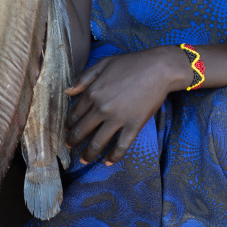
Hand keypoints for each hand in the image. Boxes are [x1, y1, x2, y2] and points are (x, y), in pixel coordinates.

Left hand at [65, 47, 189, 164]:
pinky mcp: (133, 126)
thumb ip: (84, 77)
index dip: (69, 124)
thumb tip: (68, 91)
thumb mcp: (103, 63)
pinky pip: (120, 147)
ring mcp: (118, 119)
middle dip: (73, 141)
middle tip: (69, 146)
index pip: (74, 114)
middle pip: (82, 131)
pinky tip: (108, 162)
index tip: (68, 129)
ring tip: (84, 160)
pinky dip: (113, 157)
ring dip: (88, 154)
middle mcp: (102, 108)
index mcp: (93, 92)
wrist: (158, 69)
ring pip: (97, 143)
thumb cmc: (131, 63)